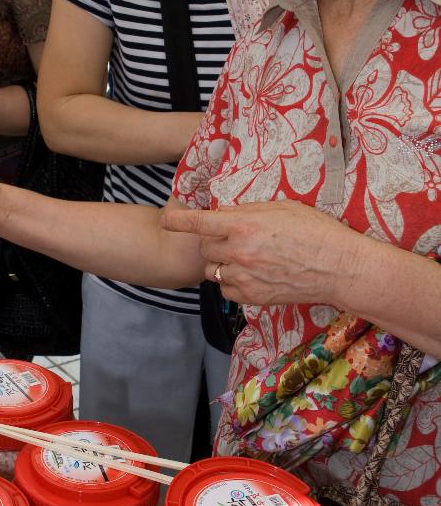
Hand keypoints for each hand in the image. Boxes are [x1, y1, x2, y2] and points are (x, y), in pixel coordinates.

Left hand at [164, 200, 358, 307]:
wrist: (339, 268)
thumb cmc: (317, 231)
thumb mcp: (282, 208)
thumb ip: (248, 211)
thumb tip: (224, 213)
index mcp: (243, 226)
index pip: (197, 223)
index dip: (177, 221)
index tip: (166, 220)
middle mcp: (238, 252)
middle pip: (205, 246)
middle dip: (214, 240)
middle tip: (236, 237)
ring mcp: (244, 277)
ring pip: (214, 269)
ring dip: (223, 262)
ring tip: (248, 257)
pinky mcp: (252, 297)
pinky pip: (226, 288)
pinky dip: (232, 281)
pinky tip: (252, 274)